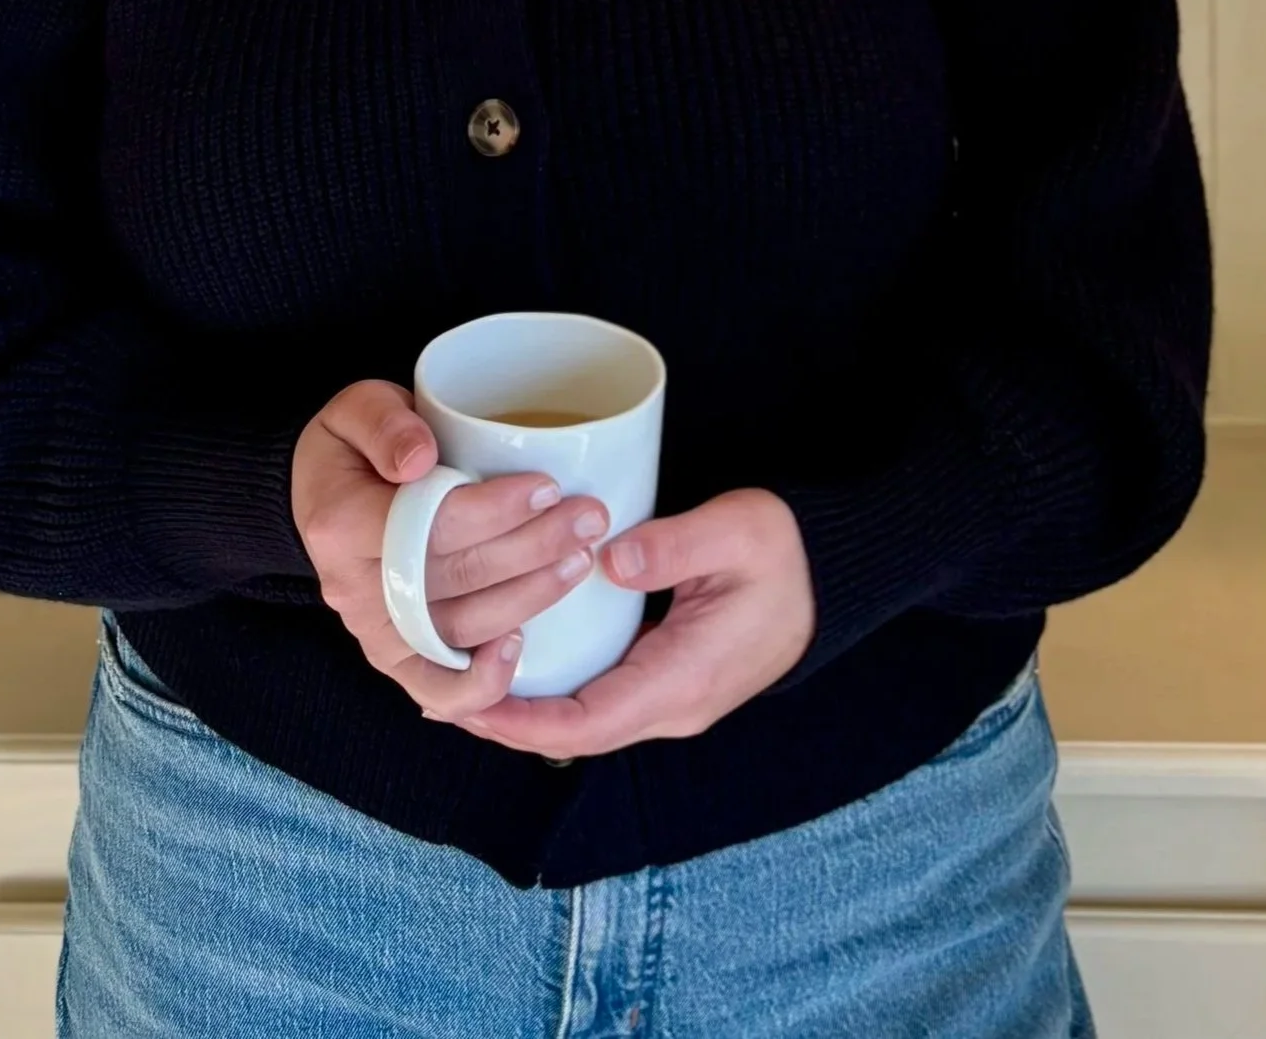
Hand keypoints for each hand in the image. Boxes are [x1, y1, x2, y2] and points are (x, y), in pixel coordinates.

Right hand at [290, 379, 612, 723]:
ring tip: (581, 557)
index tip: (547, 486)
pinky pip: (437, 688)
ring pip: (461, 628)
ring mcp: (375, 631)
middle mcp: (353, 589)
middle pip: (455, 577)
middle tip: (588, 518)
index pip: (426, 525)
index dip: (491, 511)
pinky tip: (524, 646)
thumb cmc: (354, 447)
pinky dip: (482, 682)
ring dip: (530, 596)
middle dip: (532, 548)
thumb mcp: (356, 410)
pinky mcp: (397, 658)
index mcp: (340, 523)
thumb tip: (419, 459)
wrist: (325, 496)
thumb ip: (385, 423)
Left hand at [439, 487, 816, 758]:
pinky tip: (517, 659)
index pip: (588, 724)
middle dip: (505, 720)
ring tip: (461, 678)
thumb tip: (613, 559)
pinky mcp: (667, 677)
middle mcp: (672, 704)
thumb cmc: (786, 552)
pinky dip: (552, 691)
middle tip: (437, 691)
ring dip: (524, 709)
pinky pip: (598, 698)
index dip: (522, 723)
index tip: (467, 705)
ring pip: (583, 720)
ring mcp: (671, 696)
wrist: (828, 575)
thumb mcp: (738, 532)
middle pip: (574, 733)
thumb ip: (677, 546)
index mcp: (683, 680)